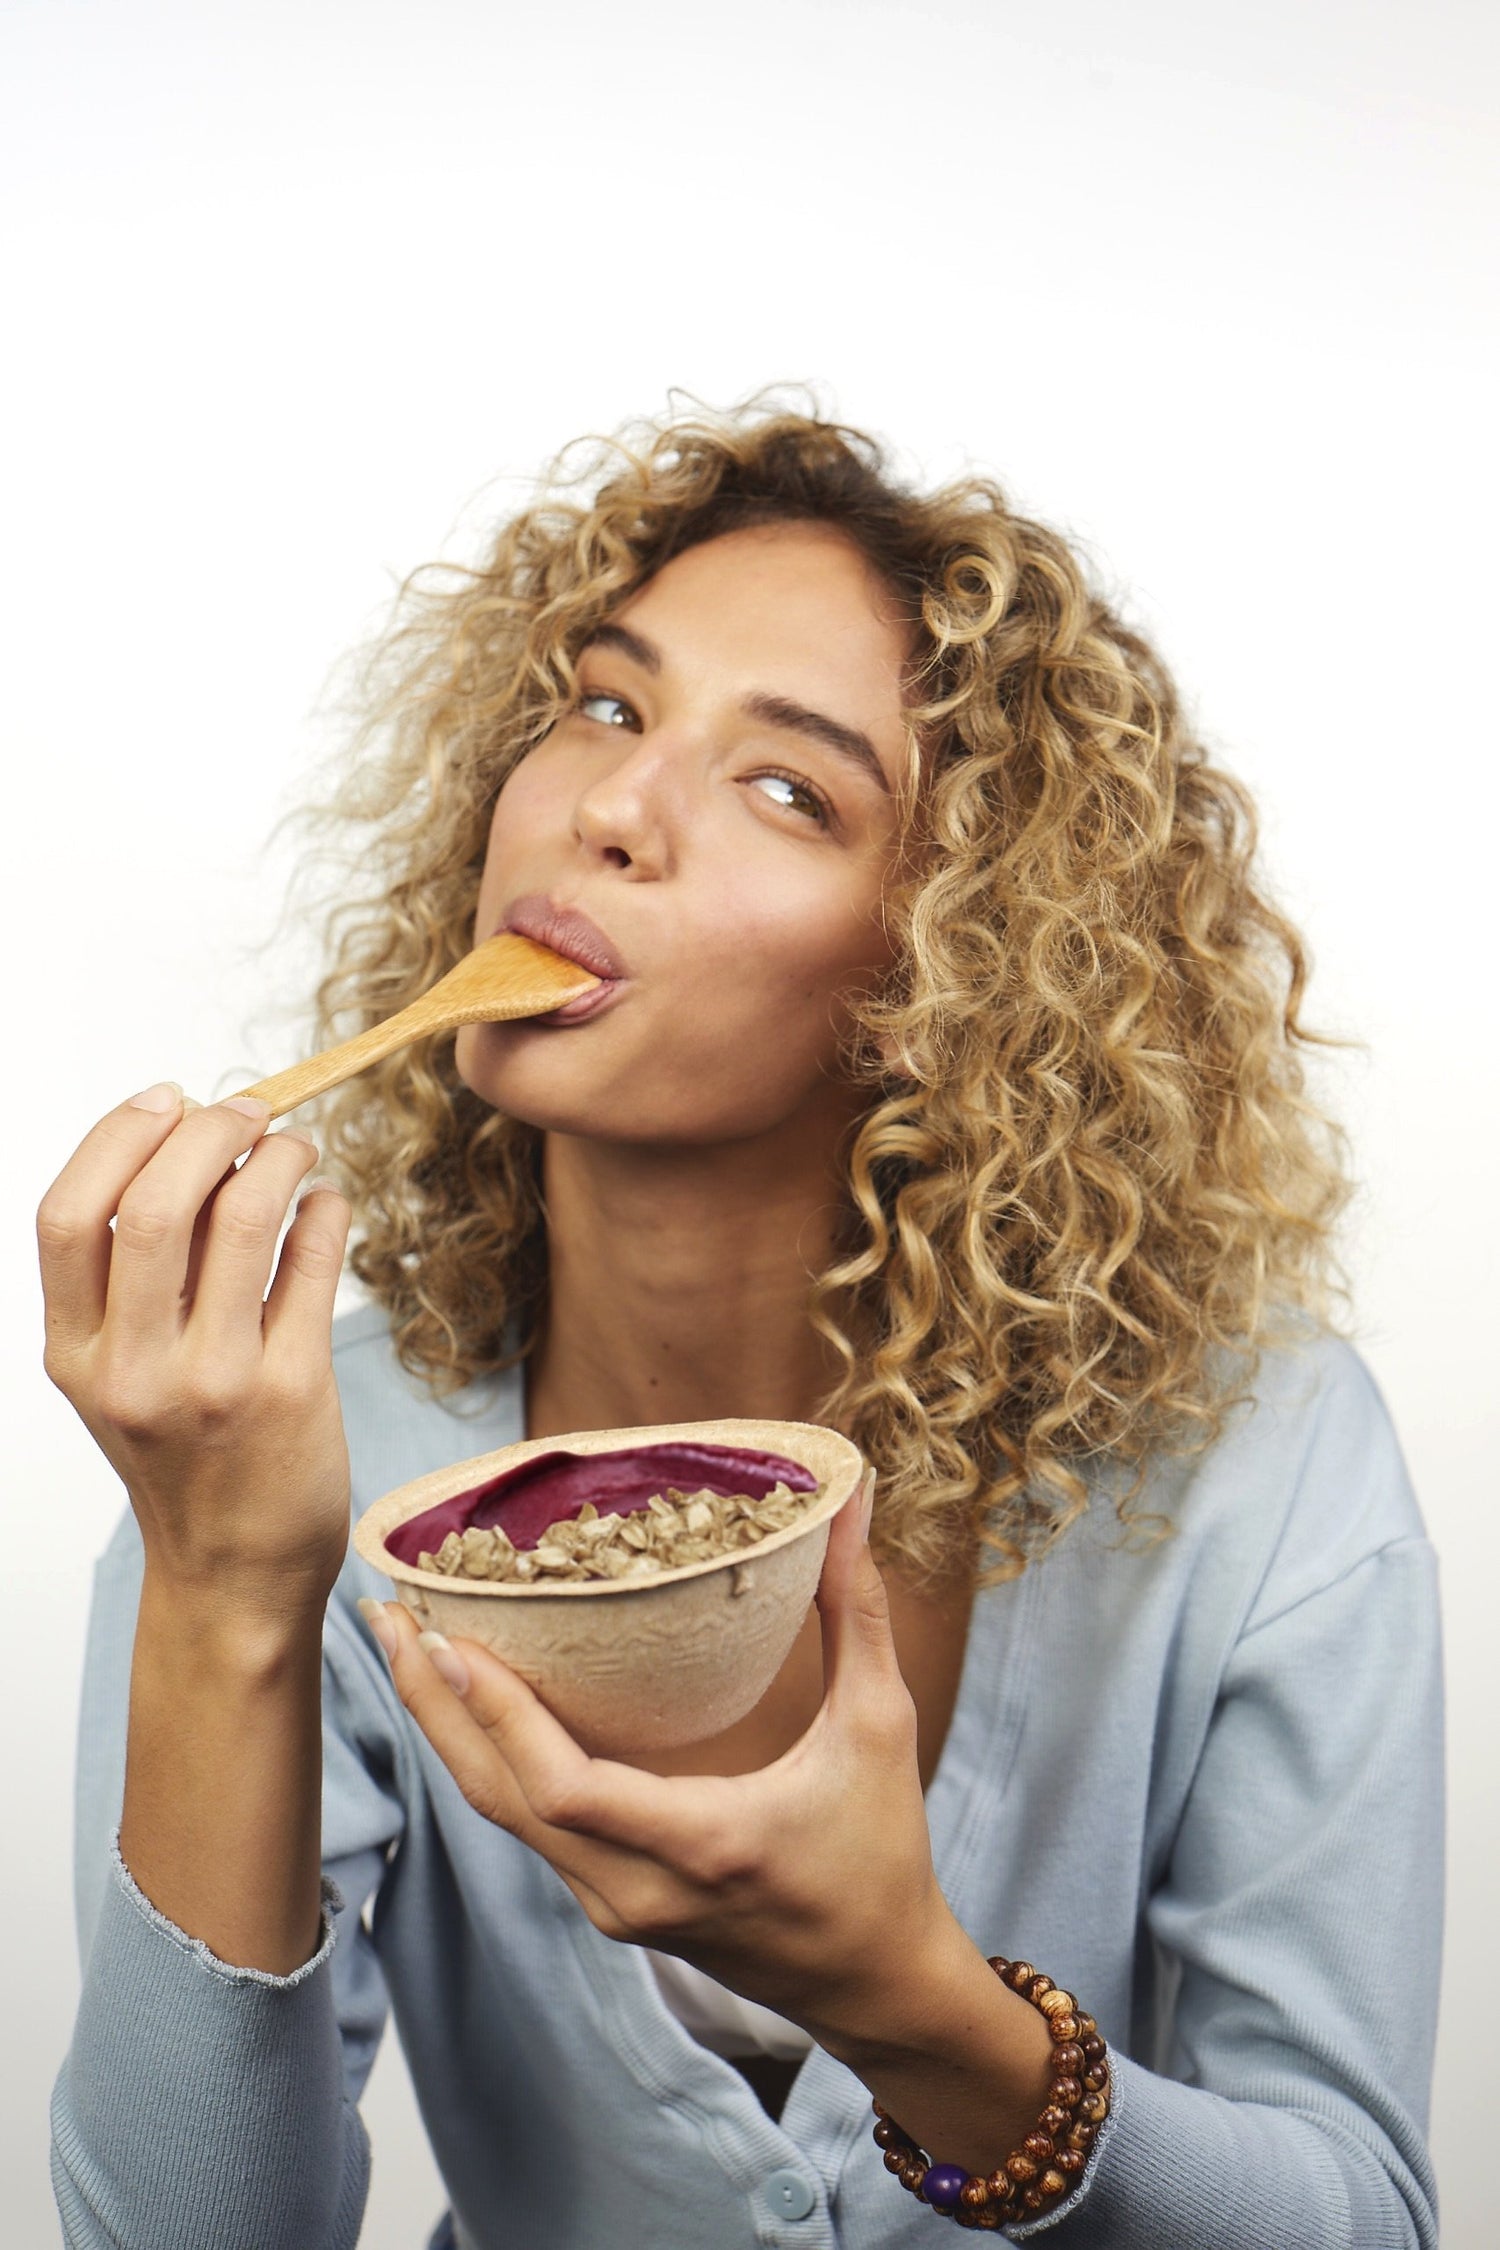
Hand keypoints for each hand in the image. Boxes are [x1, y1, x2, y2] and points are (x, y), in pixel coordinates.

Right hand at [38, 1083, 352, 1616]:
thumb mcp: (120, 1376)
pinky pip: (313, 1262)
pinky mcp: (293, 1391)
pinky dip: (324, 1209)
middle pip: (156, 1203)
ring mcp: (214, 1382)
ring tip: (295, 1148)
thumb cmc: (185, 1456)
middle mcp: (134, 1369)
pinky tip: (325, 1204)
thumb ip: (133, 1280)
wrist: (236, 1575)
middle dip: (209, 1130)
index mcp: (74, 1354)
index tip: (167, 1098)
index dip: (118, 1136)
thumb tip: (187, 1143)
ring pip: (244, 1219)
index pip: (68, 1216)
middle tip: (249, 1111)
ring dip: (279, 1157)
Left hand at [369, 1469, 968, 2050]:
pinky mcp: (608, 1906)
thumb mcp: (880, 1729)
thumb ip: (859, 1616)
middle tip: (389, 1615)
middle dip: (433, 1706)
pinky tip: (468, 1700)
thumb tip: (847, 1505)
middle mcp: (636, 1888)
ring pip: (501, 1817)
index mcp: (703, 1844)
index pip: (565, 1789)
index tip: (452, 1637)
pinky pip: (526, 1827)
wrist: (873, 1985)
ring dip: (447, 1731)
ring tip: (409, 1643)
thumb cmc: (882, 1856)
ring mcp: (613, 1906)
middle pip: (499, 1800)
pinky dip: (487, 1760)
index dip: (498, 1717)